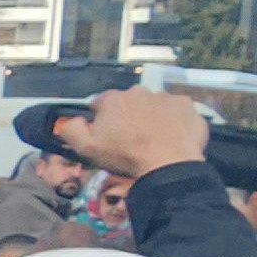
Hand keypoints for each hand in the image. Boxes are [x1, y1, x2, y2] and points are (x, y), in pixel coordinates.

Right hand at [57, 89, 207, 177]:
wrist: (169, 164)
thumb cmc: (126, 156)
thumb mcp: (87, 148)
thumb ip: (71, 130)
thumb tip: (68, 120)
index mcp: (114, 100)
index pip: (101, 103)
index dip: (101, 119)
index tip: (107, 135)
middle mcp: (139, 92)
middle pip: (129, 102)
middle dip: (128, 116)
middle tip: (132, 139)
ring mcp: (166, 97)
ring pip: (154, 105)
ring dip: (152, 117)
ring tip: (154, 139)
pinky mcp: (187, 106)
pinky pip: (177, 111)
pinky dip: (174, 120)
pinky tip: (172, 135)